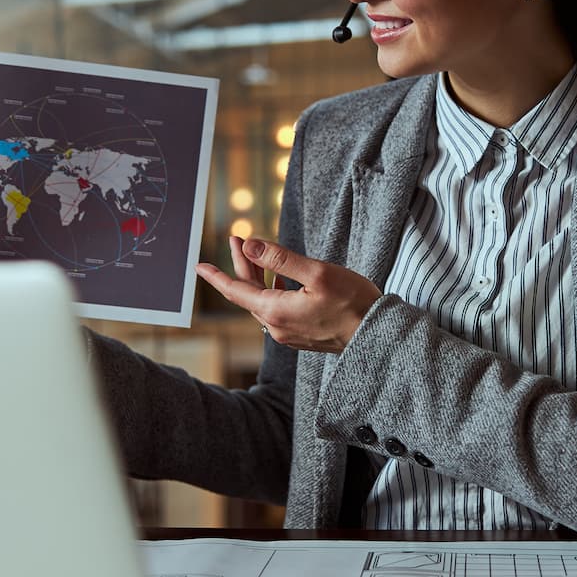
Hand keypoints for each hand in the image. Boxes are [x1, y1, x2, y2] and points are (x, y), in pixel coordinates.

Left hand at [196, 236, 380, 353]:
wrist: (378, 336)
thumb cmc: (353, 303)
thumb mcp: (317, 273)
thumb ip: (281, 259)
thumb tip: (250, 245)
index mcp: (276, 311)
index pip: (236, 291)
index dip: (216, 276)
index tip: (199, 266)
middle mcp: (278, 326)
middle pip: (249, 294)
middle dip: (242, 266)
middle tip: (237, 240)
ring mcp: (290, 334)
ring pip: (263, 302)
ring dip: (258, 277)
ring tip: (257, 254)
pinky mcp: (303, 336)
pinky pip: (277, 311)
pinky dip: (272, 291)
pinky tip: (281, 279)